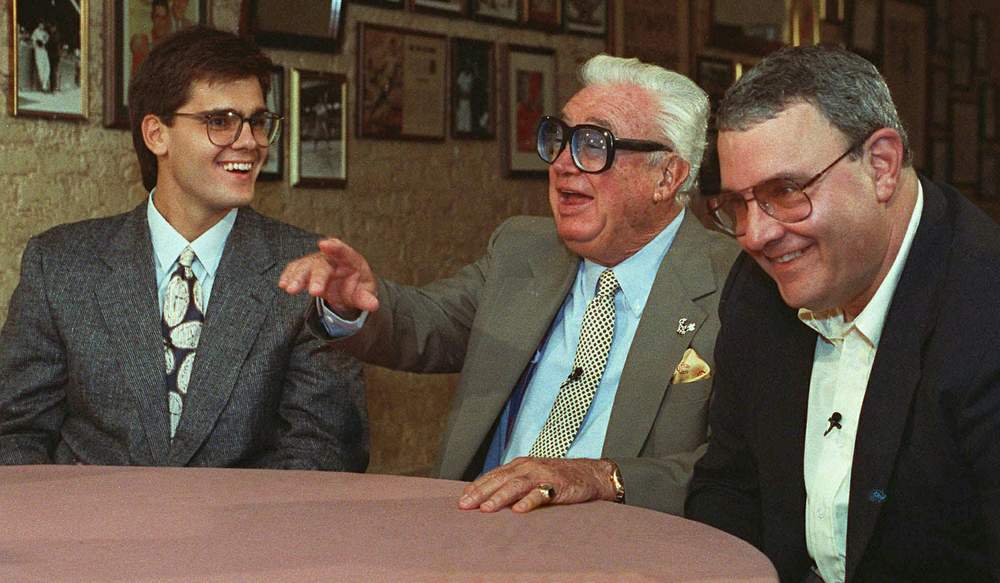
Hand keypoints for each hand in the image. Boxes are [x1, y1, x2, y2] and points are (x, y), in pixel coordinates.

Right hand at [278, 238, 378, 315]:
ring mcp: (316, 263)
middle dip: (317, 278)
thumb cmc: (356, 286)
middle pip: (322, 265)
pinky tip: (283, 284)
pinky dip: (289, 275)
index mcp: (350, 261)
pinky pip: (295, 269)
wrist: (345, 286)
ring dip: (297, 277)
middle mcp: (331, 259)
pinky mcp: (305, 269)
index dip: (334, 247)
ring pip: (305, 267)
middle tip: (314, 292)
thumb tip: (374, 305)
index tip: (324, 243)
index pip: (344, 251)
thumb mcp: (364, 293)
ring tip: (289, 289)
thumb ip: (366, 298)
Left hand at [458, 457, 615, 513]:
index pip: (493, 475)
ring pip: (516, 485)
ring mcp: (542, 475)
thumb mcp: (532, 476)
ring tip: (486, 508)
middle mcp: (528, 467)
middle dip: (480, 493)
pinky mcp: (557, 485)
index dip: (477, 487)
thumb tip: (488, 499)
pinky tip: (519, 511)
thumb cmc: (558, 477)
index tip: (462, 500)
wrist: (590, 474)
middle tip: (465, 505)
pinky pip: (541, 494)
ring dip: (500, 497)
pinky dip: (529, 501)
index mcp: (519, 465)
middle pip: (500, 479)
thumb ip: (514, 483)